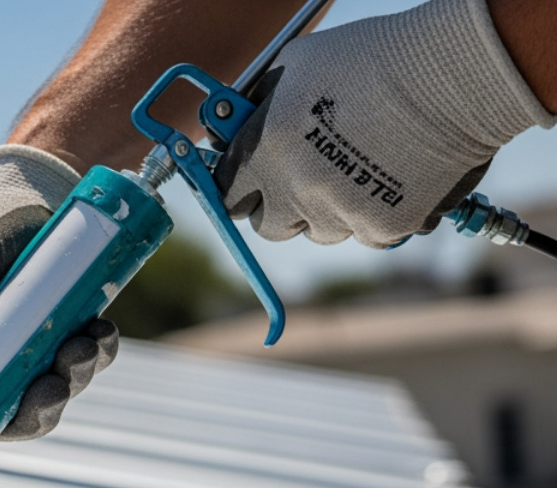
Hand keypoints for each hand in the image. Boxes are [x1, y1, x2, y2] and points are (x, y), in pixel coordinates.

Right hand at [0, 144, 118, 487]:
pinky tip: (102, 332)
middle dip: (36, 412)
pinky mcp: (62, 334)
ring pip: (49, 394)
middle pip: (6, 418)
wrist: (37, 190)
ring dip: (72, 381)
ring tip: (87, 345)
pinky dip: (96, 355)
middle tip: (54, 386)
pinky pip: (82, 363)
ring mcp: (26, 352)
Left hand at [215, 0, 553, 248]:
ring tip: (359, 169)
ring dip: (331, 210)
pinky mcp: (383, 228)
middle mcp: (295, 189)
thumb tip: (237, 120)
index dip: (241, 188)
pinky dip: (377, 216)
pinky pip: (368, 235)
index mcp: (265, 150)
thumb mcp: (297, 64)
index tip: (252, 183)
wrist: (454, 74)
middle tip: (304, 182)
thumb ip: (259, 102)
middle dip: (280, 208)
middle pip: (269, 226)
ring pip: (321, 231)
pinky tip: (394, 178)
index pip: (228, 195)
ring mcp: (339, 214)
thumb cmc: (376, 57)